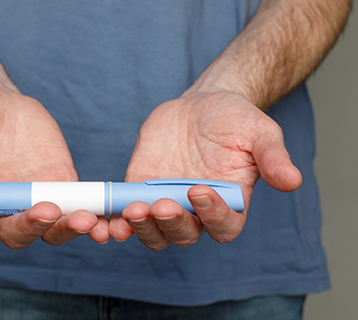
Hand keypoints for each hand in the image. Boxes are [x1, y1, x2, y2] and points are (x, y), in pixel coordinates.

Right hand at [0, 77, 109, 247]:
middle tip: (45, 211)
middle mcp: (0, 206)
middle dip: (31, 227)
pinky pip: (77, 207)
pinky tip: (106, 214)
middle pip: (15, 235)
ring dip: (68, 227)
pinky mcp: (61, 184)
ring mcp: (33, 197)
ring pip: (51, 228)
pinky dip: (91, 215)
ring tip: (86, 219)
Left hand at [109, 90, 301, 249]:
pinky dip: (119, 218)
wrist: (202, 105)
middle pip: (183, 235)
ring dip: (142, 226)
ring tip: (133, 208)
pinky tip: (111, 215)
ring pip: (153, 231)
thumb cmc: (235, 121)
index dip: (212, 216)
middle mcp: (196, 211)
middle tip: (160, 205)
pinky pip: (128, 211)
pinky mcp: (140, 188)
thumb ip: (273, 158)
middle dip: (171, 224)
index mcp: (228, 204)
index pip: (223, 226)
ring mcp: (165, 202)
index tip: (200, 190)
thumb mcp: (260, 133)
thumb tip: (293, 180)